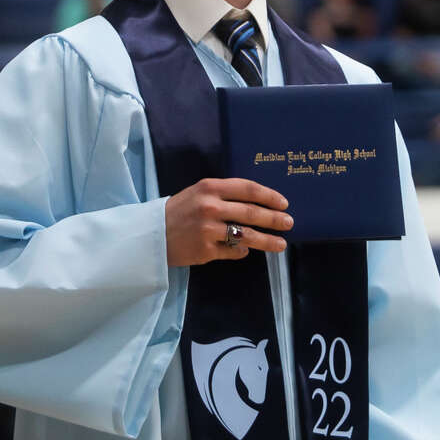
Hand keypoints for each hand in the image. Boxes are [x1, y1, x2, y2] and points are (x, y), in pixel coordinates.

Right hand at [165, 178, 291, 265]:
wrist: (151, 234)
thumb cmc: (178, 211)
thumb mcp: (198, 193)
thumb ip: (225, 195)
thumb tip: (257, 205)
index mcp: (210, 188)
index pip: (248, 189)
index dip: (269, 196)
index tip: (284, 203)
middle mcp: (211, 207)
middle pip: (252, 213)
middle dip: (274, 219)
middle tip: (289, 223)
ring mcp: (208, 230)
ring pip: (247, 235)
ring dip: (267, 240)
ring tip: (281, 244)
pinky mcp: (205, 250)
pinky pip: (233, 251)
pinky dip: (242, 251)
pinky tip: (246, 251)